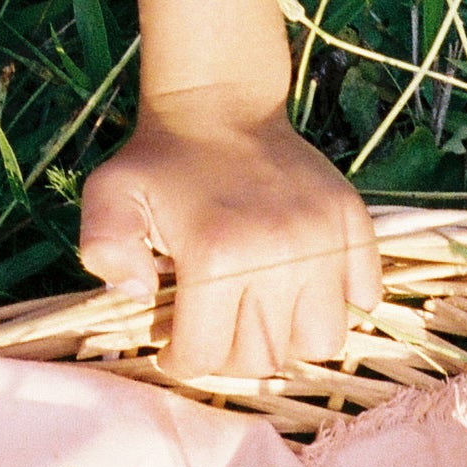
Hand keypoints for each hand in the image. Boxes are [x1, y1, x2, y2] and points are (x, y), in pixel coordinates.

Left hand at [77, 104, 379, 380]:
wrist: (219, 105)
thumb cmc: (161, 161)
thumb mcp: (109, 194)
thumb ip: (104, 248)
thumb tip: (140, 295)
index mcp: (217, 255)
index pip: (207, 355)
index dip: (182, 361)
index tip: (174, 347)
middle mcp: (279, 254)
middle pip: (265, 358)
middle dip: (230, 355)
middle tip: (212, 327)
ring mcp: (324, 240)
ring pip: (321, 341)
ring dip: (287, 339)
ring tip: (258, 313)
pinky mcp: (354, 225)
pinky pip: (362, 299)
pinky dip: (335, 305)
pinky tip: (298, 287)